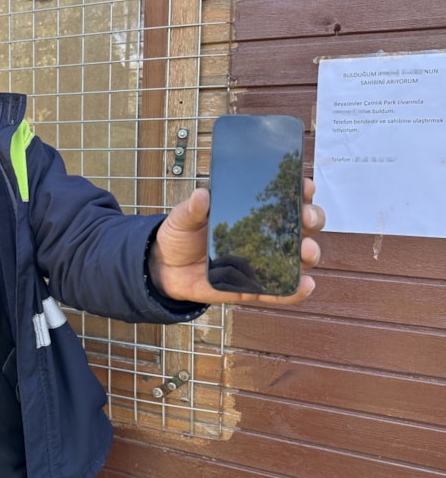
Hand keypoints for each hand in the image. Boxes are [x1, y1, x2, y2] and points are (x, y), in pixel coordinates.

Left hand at [148, 178, 324, 305]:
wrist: (166, 270)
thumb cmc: (179, 237)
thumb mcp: (182, 218)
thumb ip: (192, 209)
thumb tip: (202, 195)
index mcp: (249, 212)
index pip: (281, 198)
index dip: (298, 191)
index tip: (305, 186)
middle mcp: (263, 235)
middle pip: (300, 225)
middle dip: (312, 219)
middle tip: (307, 218)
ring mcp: (261, 262)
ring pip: (297, 257)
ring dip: (309, 253)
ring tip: (306, 251)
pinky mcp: (254, 287)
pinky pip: (281, 291)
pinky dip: (296, 290)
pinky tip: (305, 284)